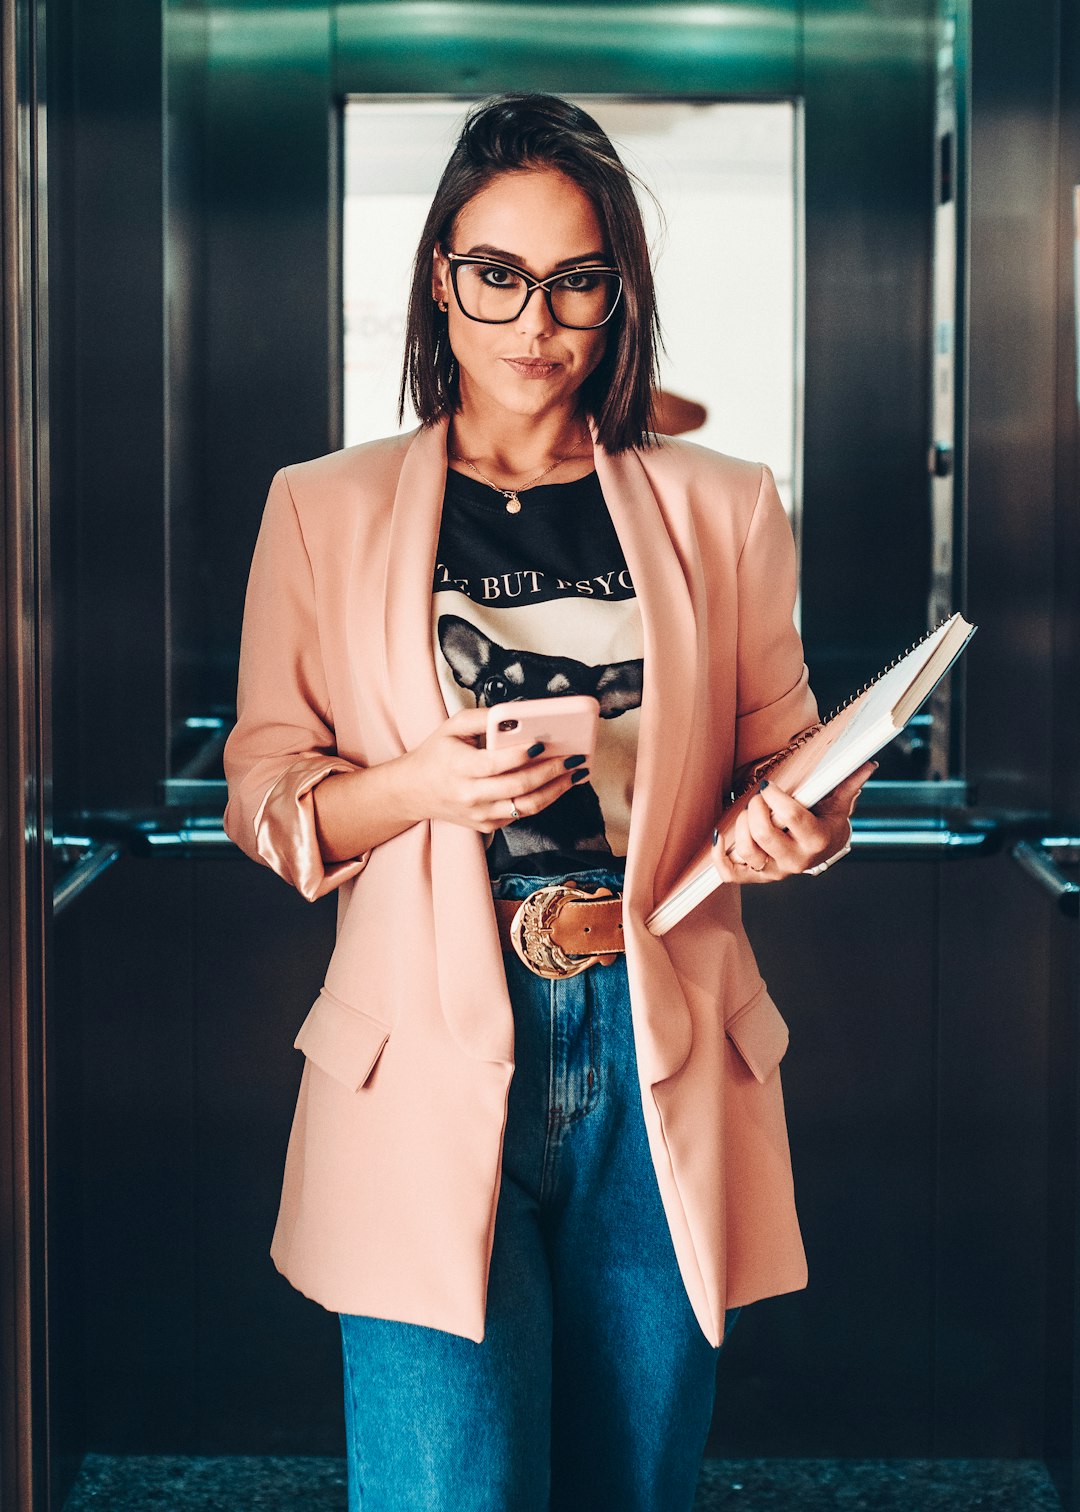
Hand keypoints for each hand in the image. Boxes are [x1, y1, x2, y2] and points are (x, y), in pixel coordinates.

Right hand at [398, 706, 588, 833]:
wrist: (413, 792)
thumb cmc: (436, 754)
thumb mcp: (452, 727)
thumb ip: (483, 718)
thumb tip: (516, 713)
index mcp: (458, 767)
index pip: (496, 763)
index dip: (522, 754)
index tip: (544, 742)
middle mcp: (470, 795)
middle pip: (518, 786)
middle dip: (551, 771)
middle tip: (574, 756)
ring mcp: (480, 814)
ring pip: (526, 806)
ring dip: (556, 790)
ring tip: (576, 773)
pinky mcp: (488, 825)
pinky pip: (521, 814)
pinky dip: (544, 799)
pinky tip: (560, 784)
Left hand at [711, 759, 876, 883]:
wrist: (822, 851)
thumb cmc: (827, 821)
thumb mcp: (839, 804)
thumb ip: (849, 784)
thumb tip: (867, 764)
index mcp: (817, 840)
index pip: (792, 818)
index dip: (775, 798)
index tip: (767, 784)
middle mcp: (796, 860)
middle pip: (765, 835)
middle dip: (755, 809)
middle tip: (756, 797)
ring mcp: (775, 871)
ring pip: (747, 852)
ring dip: (740, 826)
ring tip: (745, 811)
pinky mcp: (757, 877)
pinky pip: (731, 874)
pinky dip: (719, 856)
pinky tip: (720, 835)